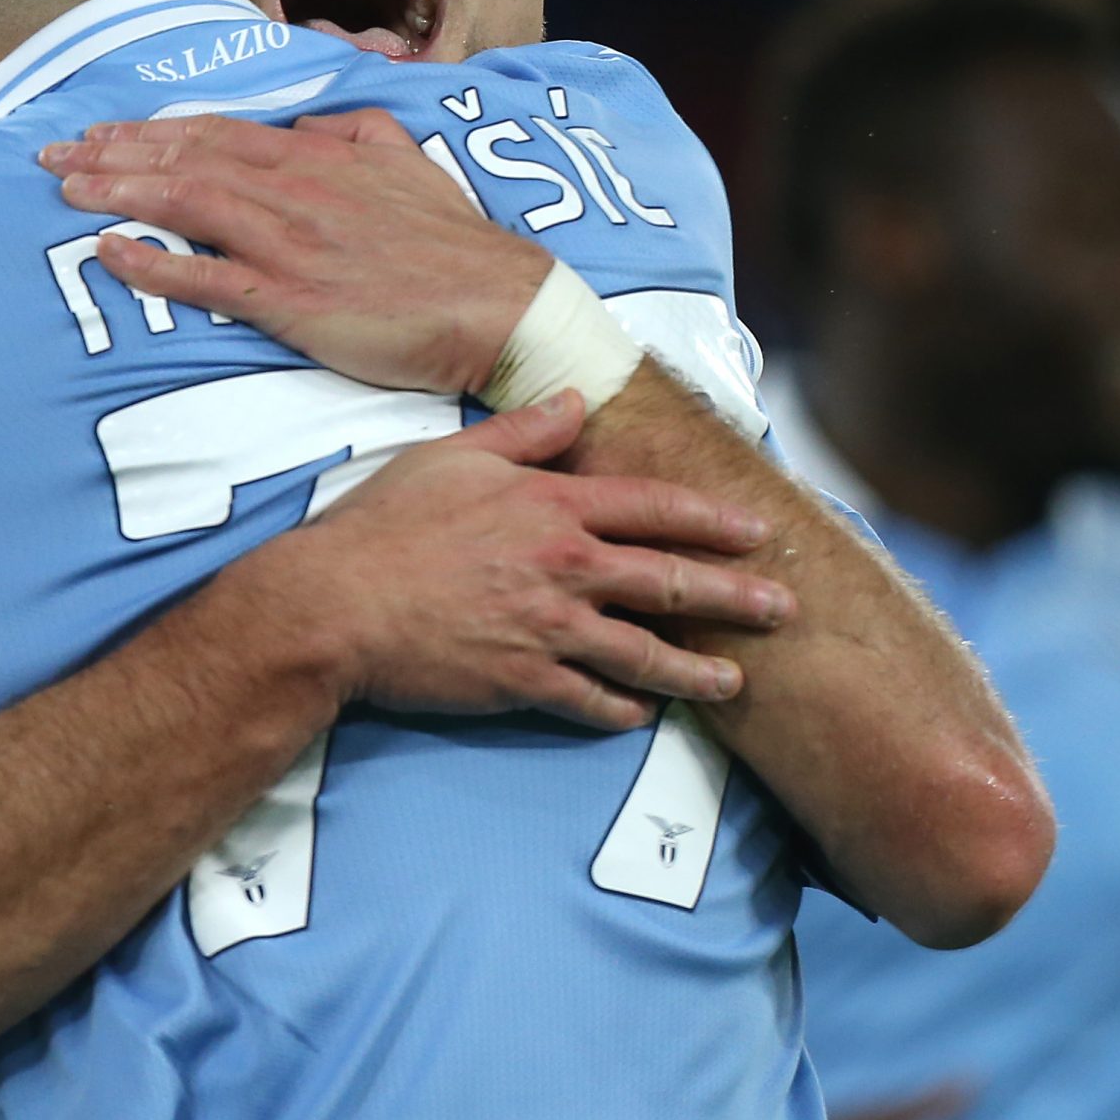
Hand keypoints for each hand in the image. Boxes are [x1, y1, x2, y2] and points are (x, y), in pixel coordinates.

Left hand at [40, 108, 549, 397]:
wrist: (496, 305)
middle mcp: (293, 190)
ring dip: (118, 193)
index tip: (103, 133)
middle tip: (53, 156)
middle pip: (184, 160)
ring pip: (185, 204)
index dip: (152, 131)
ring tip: (66, 189)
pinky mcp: (290, 299)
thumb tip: (310, 127)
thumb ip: (355, 134)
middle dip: (113, 154)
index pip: (216, 134)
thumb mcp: (407, 163)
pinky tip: (109, 252)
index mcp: (317, 158)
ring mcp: (288, 244)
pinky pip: (206, 277)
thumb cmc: (454, 246)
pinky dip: (153, 263)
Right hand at [238, 391, 792, 730]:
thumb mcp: (453, 457)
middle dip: (735, 598)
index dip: (713, 520)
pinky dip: (622, 709)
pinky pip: (590, 701)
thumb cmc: (385, 526)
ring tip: (735, 682)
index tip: (757, 532)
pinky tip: (644, 715)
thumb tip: (575, 404)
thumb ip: (524, 433)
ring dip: (697, 671)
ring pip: (644, 654)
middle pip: (669, 582)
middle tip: (783, 611)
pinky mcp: (522, 680)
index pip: (655, 508)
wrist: (335, 605)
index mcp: (551, 506)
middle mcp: (563, 567)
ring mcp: (548, 629)